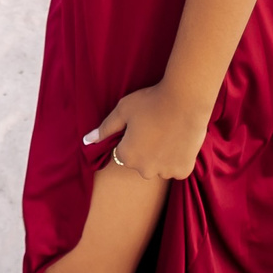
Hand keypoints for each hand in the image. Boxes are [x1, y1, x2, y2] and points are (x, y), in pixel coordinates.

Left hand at [82, 82, 208, 181]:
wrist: (185, 100)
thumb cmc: (151, 101)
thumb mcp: (123, 110)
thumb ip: (105, 128)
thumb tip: (86, 141)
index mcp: (127, 157)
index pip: (124, 152)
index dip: (132, 137)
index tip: (143, 124)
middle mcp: (144, 170)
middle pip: (142, 162)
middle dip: (147, 150)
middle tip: (157, 127)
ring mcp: (165, 172)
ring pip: (160, 166)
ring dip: (162, 156)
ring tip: (170, 132)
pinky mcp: (183, 171)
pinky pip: (177, 168)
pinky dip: (178, 158)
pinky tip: (180, 140)